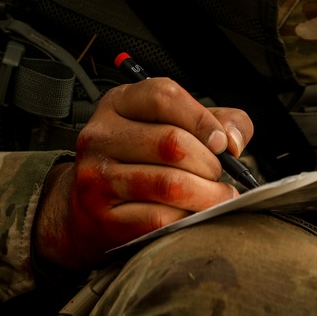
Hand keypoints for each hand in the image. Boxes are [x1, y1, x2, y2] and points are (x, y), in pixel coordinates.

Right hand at [34, 77, 252, 268]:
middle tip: (218, 175)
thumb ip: (214, 120)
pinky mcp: (104, 217)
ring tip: (216, 196)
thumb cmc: (137, 161)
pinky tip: (192, 214)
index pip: (163, 97)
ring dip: (207, 195)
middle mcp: (101, 136)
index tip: (222, 141)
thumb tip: (233, 140)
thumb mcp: (168, 124)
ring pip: (170, 185)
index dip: (202, 119)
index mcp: (118, 104)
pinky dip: (187, 218)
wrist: (83, 209)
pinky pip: (161, 219)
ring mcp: (97, 178)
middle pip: (173, 142)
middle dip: (209, 163)